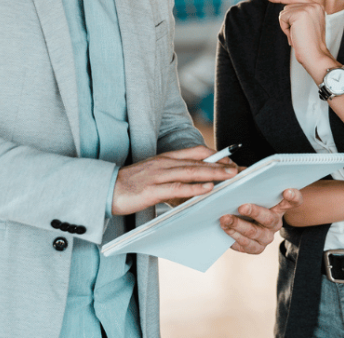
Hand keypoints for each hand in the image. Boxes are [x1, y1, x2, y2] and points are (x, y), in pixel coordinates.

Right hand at [112, 146, 237, 216]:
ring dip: (213, 174)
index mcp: (165, 158)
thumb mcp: (155, 178)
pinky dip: (193, 188)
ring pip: (190, 172)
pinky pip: (176, 188)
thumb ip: (174, 179)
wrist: (104, 190)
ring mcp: (158, 175)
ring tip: (231, 176)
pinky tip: (207, 189)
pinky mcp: (150, 190)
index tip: (232, 161)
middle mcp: (164, 163)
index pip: (195, 152)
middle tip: (240, 169)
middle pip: (198, 161)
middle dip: (221, 165)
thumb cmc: (130, 186)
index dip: (215, 156)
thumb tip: (195, 188)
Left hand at [220, 188, 302, 253]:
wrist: (240, 221)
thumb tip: (237, 172)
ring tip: (225, 218)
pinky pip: (246, 245)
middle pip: (269, 219)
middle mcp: (275, 223)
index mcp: (280, 206)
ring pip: (254, 234)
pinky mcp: (255, 248)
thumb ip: (248, 180)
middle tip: (241, 206)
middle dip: (254, 212)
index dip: (293, 196)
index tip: (286, 190)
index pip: (294, 201)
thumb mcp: (250, 189)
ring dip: (238, 226)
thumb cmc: (246, 200)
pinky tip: (225, 228)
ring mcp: (266, 237)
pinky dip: (234, 236)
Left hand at [266, 0, 335, 74]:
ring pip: (284, 12)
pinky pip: (282, 18)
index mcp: (318, 7)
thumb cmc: (309, 45)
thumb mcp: (308, 25)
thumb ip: (300, 14)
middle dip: (288, 22)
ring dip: (287, 26)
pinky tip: (294, 35)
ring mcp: (308, 8)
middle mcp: (314, 5)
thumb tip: (284, 8)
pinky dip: (285, 29)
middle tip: (298, 34)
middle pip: (288, 6)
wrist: (315, 55)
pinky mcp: (300, 14)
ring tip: (297, 35)